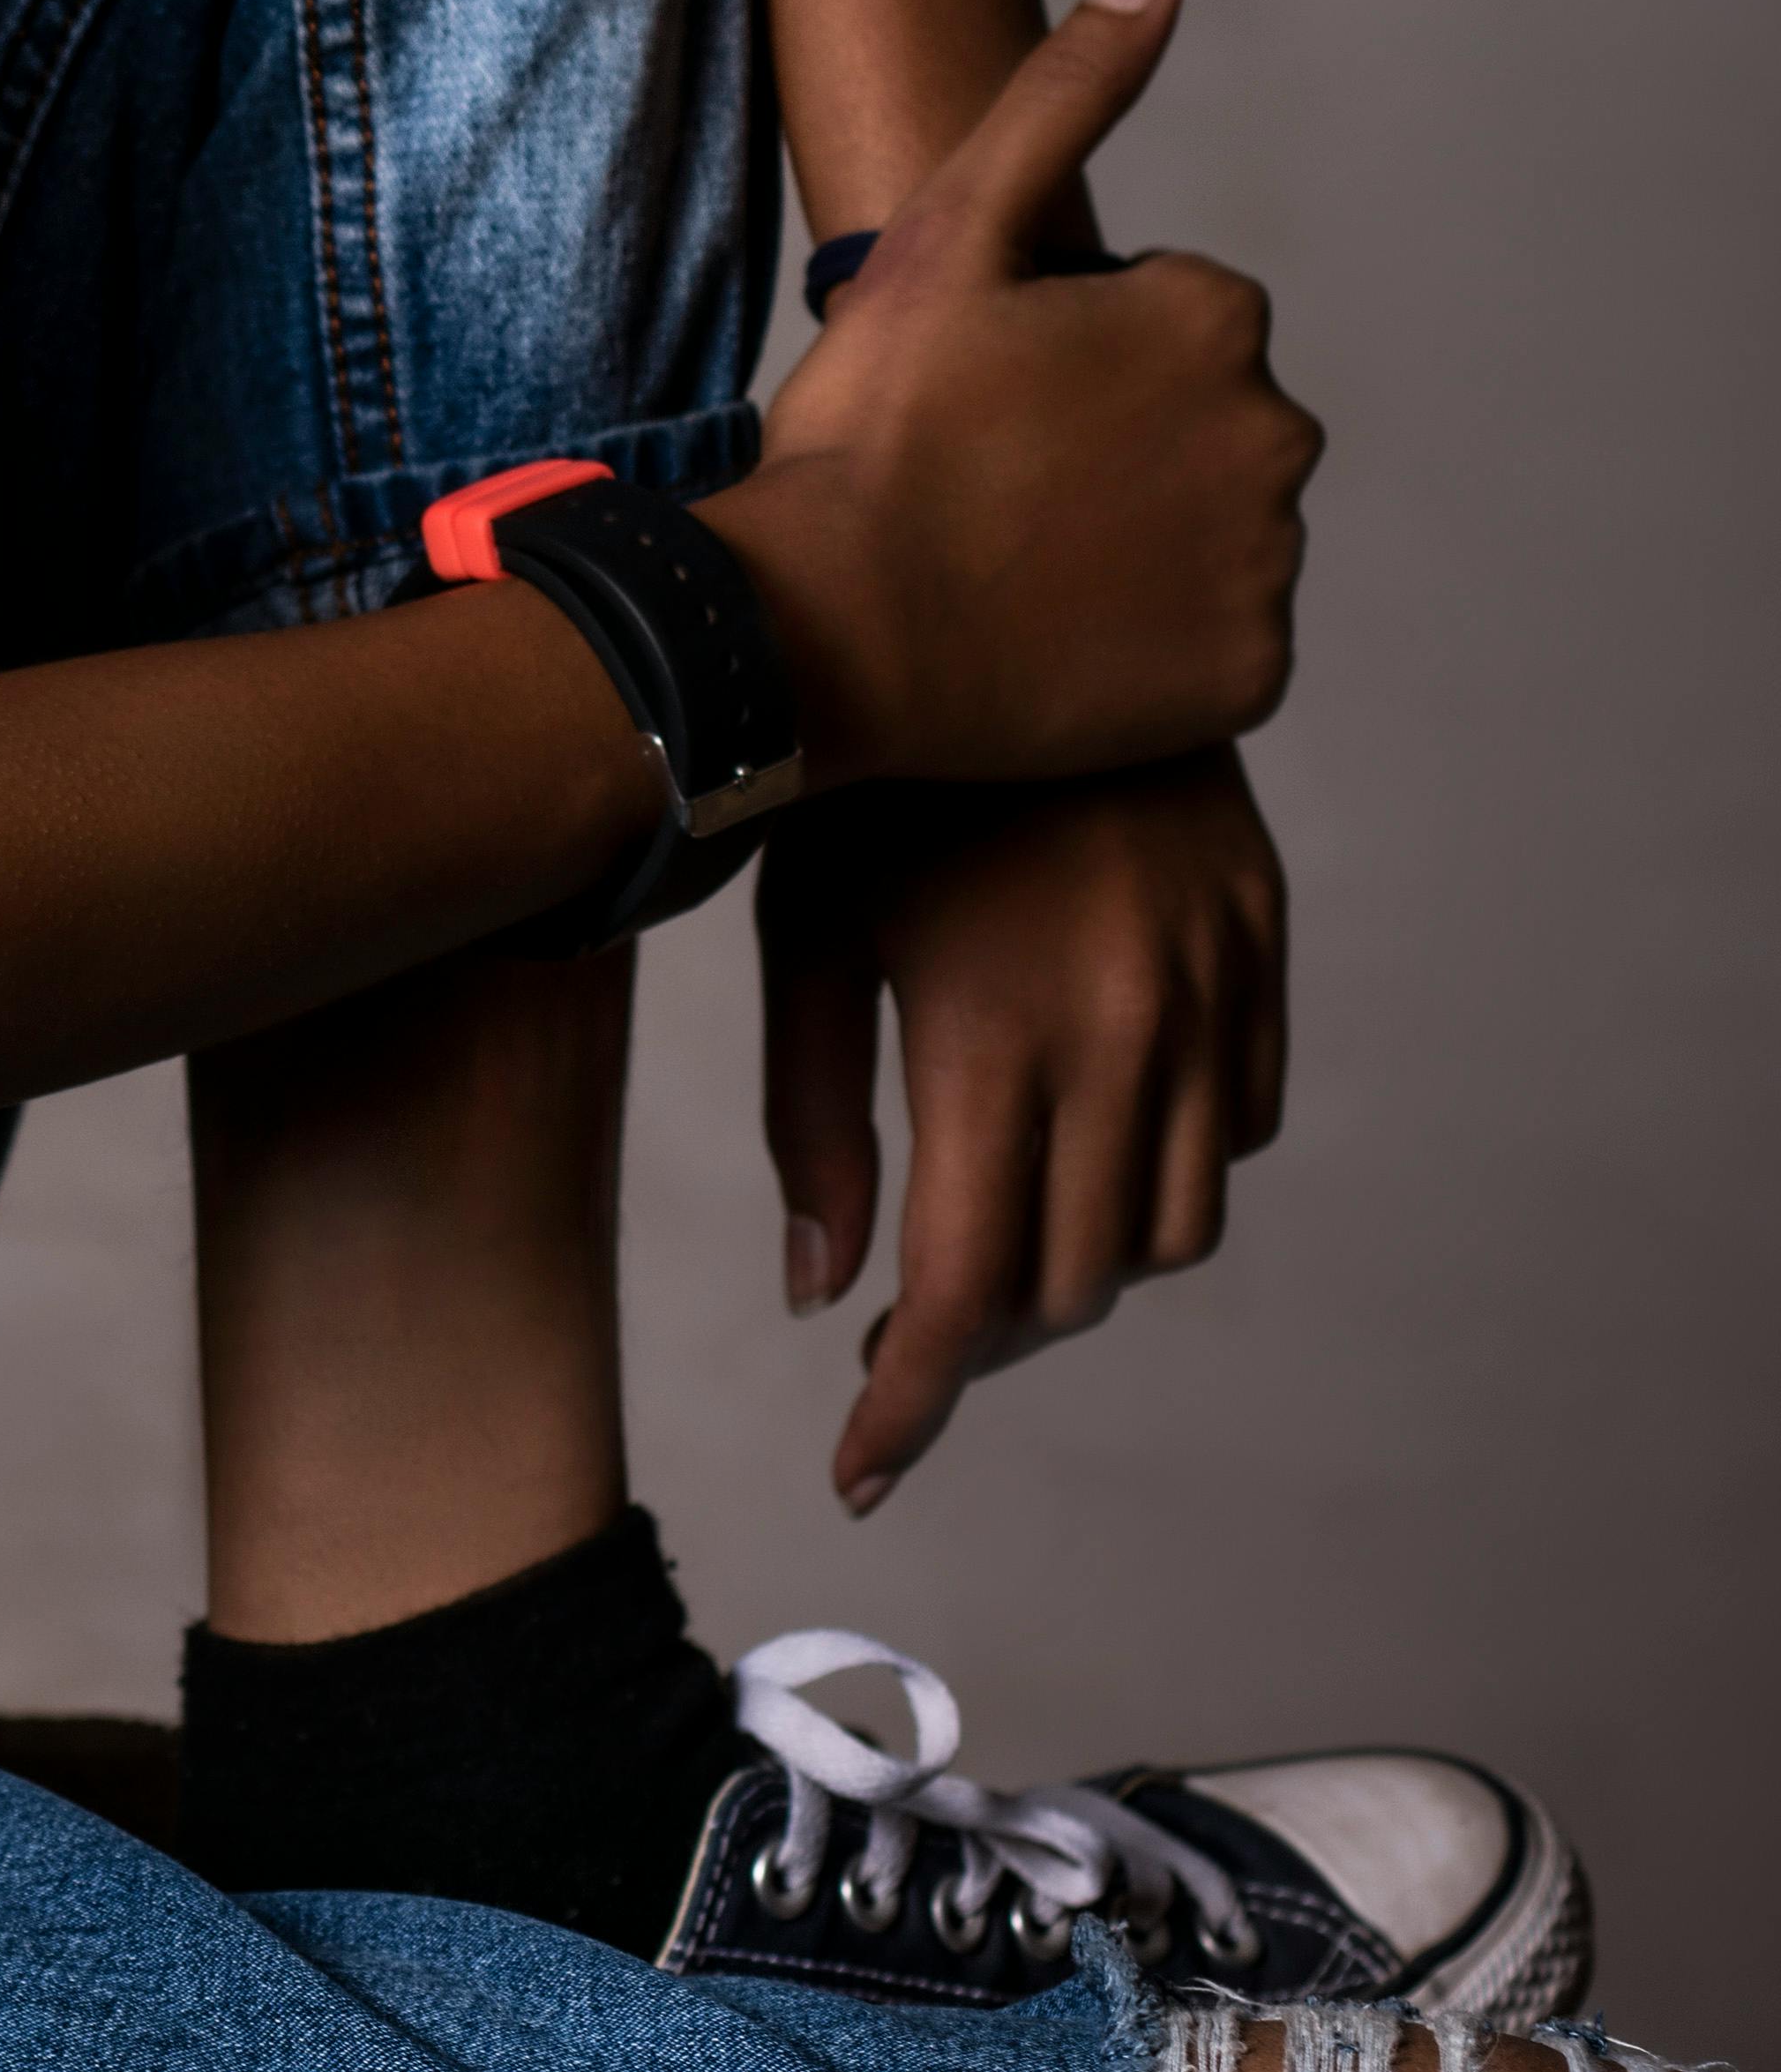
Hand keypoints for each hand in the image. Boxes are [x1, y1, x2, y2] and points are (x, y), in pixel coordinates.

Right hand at [707, 0, 1320, 788]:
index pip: (1179, 320)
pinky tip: (1057, 635)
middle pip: (1210, 422)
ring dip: (1142, 535)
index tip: (991, 398)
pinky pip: (1219, 640)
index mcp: (1218, 319)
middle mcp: (1277, 436)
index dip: (1075, 351)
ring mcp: (1266, 566)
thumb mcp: (950, 229)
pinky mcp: (1249, 674)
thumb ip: (1068, 86)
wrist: (825, 636)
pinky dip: (1156, 640)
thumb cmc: (875, 430)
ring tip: (1016, 561)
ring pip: (1216, 527)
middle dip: (1127, 439)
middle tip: (996, 480)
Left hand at [759, 749, 1288, 1510]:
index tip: (862, 1469)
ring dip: (1088, 1264)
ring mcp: (1214, 989)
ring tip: (1001, 1225)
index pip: (966, 1289)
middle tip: (915, 1327)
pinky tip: (1090, 1127)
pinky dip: (1170, 1166)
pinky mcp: (1264, 949)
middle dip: (992, 1337)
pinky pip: (1243, 1128)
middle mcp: (1129, 1028)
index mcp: (994, 1031)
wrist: (1022, 602)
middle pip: (1079, 1284)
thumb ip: (813, 1123)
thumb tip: (827, 1297)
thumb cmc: (876, 773)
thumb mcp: (807, 934)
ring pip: (1176, 1226)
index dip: (911, 1404)